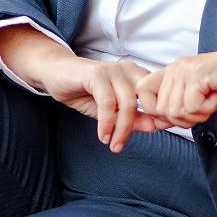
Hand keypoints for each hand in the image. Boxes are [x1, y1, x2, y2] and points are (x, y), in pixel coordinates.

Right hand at [34, 56, 172, 150]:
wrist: (56, 74)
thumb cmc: (86, 91)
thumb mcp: (112, 109)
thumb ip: (134, 117)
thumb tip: (156, 127)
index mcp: (138, 76)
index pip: (158, 96)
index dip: (160, 115)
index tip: (156, 134)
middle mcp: (129, 70)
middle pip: (145, 102)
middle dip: (136, 127)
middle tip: (123, 146)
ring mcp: (113, 70)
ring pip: (127, 104)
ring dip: (121, 129)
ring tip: (113, 145)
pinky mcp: (97, 74)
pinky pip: (107, 102)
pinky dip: (106, 122)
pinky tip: (103, 135)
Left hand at [134, 43, 216, 128]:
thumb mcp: (199, 100)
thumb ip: (178, 109)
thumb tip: (159, 123)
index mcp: (171, 72)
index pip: (142, 92)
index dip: (155, 111)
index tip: (177, 116)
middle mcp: (174, 68)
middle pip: (160, 110)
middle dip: (183, 119)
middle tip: (202, 109)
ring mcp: (184, 70)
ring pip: (175, 110)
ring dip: (196, 115)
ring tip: (210, 102)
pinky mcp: (197, 75)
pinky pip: (192, 107)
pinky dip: (207, 109)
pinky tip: (215, 97)